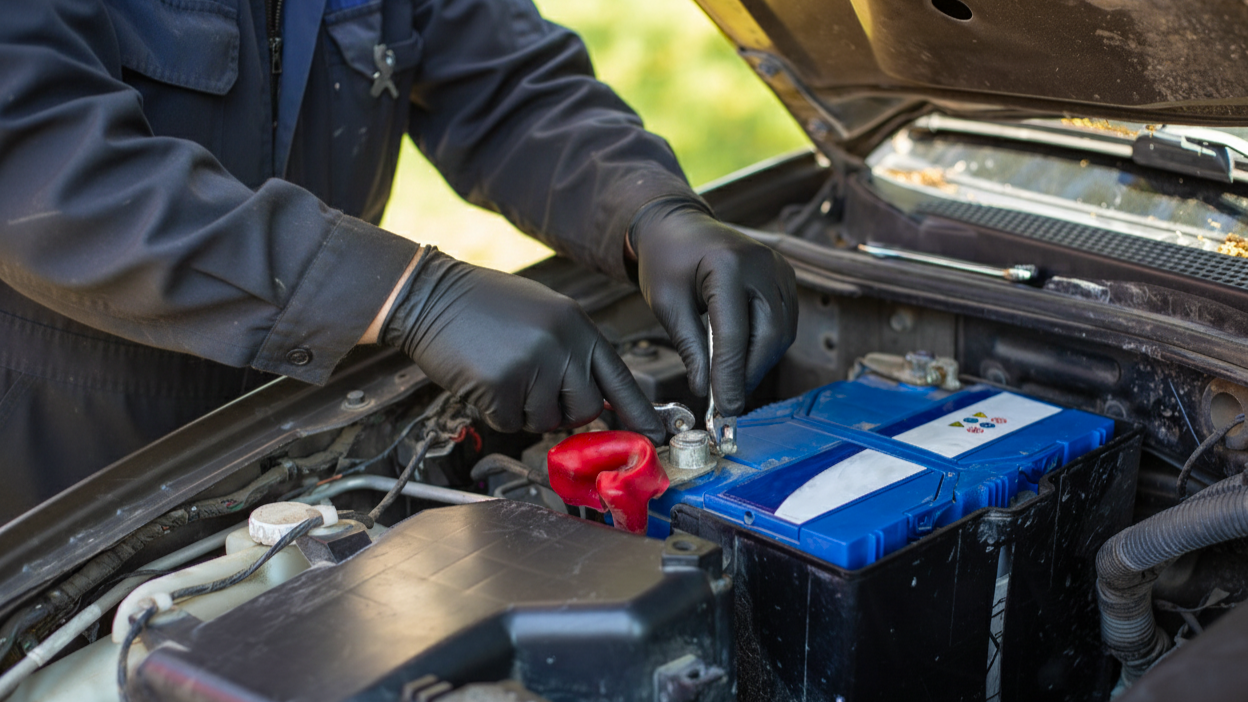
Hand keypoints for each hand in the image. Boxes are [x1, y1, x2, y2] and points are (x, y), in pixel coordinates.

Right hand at [382, 249, 663, 441]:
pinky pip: (511, 423)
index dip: (638, 414)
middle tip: (533, 388)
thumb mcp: (543, 315)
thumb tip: (598, 400)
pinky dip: (496, 411)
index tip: (654, 439)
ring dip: (524, 410)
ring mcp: (534, 365)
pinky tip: (484, 379)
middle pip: (586, 410)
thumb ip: (573, 352)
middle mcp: (562, 344)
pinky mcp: (502, 385)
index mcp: (577, 325)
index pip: (619, 379)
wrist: (429, 294)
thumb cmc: (482, 305)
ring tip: (502, 371)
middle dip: (562, 411)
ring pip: (546, 421)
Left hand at [632, 200, 797, 415]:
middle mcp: (764, 264)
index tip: (723, 407)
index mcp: (729, 264)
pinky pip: (784, 322)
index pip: (734, 332)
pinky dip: (765, 347)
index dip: (730, 375)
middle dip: (748, 373)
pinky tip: (742, 359)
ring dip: (758, 363)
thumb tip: (706, 389)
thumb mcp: (666, 303)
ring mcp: (779, 269)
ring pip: (782, 333)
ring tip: (730, 381)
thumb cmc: (666, 261)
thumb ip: (689, 346)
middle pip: (769, 335)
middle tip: (726, 400)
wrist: (679, 226)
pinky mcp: (785, 277)